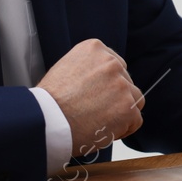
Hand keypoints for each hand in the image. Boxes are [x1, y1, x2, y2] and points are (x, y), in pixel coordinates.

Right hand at [36, 39, 144, 155]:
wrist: (45, 121)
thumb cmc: (48, 102)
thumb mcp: (66, 68)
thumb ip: (88, 69)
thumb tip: (101, 80)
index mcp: (95, 49)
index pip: (114, 65)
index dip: (106, 84)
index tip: (94, 96)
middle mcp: (111, 62)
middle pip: (125, 81)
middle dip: (114, 97)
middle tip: (93, 112)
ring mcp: (121, 84)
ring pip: (134, 99)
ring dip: (121, 112)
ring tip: (98, 122)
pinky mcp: (127, 107)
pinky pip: (136, 119)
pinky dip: (124, 129)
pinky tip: (105, 131)